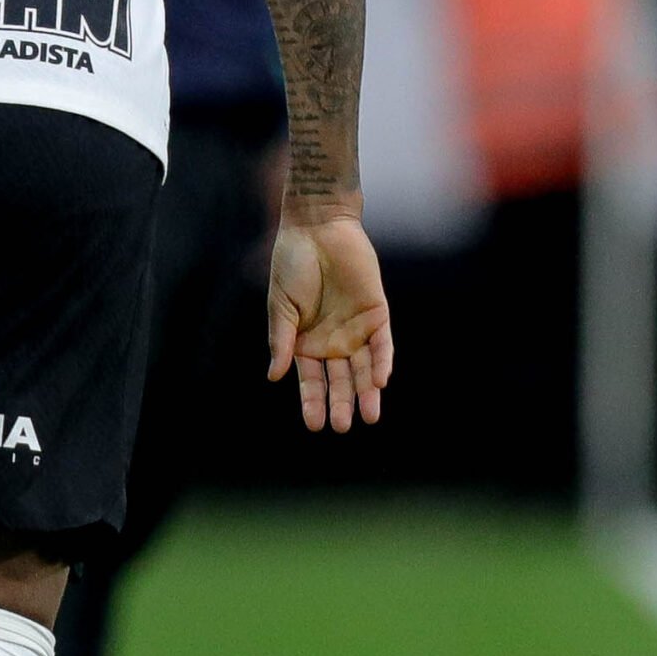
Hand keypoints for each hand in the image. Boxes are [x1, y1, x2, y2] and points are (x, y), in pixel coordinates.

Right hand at [266, 209, 393, 432]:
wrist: (318, 228)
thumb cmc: (292, 263)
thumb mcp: (280, 305)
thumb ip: (281, 339)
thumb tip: (274, 377)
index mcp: (304, 342)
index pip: (311, 380)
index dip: (312, 402)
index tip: (314, 425)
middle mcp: (332, 340)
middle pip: (339, 380)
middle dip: (340, 404)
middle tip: (339, 426)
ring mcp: (356, 329)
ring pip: (364, 369)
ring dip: (366, 393)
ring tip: (368, 417)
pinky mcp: (377, 314)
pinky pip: (382, 345)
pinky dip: (382, 363)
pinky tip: (379, 382)